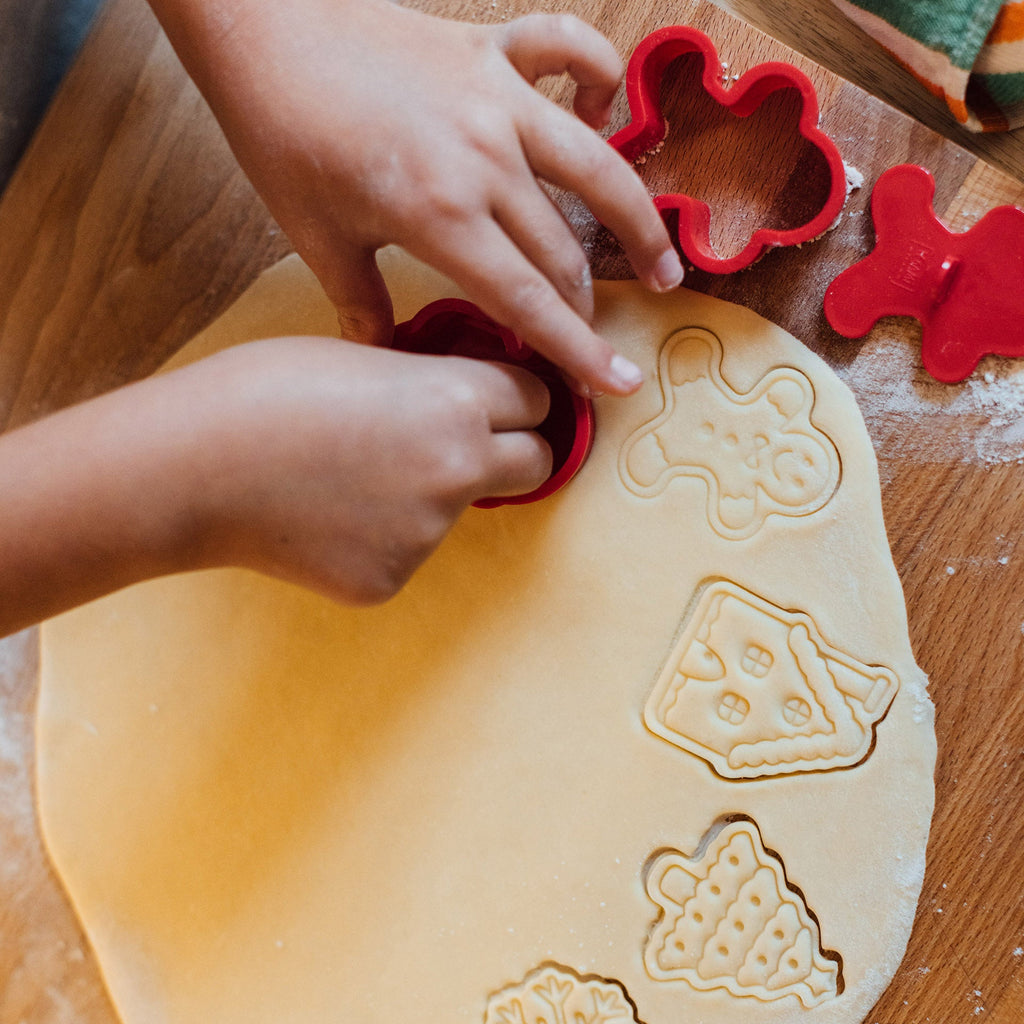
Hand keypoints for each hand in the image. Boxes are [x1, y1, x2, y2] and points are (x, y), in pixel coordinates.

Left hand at [148, 0, 683, 395]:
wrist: (262, 26)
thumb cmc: (283, 134)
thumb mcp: (316, 237)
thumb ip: (362, 303)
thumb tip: (385, 353)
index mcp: (441, 216)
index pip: (528, 302)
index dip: (577, 351)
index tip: (616, 384)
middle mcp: (485, 160)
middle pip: (564, 251)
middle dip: (586, 306)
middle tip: (594, 335)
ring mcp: (497, 100)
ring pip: (598, 167)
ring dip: (638, 222)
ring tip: (663, 265)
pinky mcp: (492, 50)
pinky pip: (571, 52)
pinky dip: (598, 79)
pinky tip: (600, 115)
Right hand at [186, 338, 552, 601]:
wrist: (193, 468)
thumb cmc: (264, 391)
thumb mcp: (364, 358)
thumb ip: (431, 383)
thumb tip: (464, 401)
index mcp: (457, 401)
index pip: (537, 399)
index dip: (519, 395)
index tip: (504, 398)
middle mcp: (459, 470)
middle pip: (536, 462)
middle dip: (514, 448)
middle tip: (467, 441)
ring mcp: (429, 533)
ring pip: (462, 509)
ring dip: (432, 493)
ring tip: (351, 475)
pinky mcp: (393, 578)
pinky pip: (410, 551)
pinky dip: (384, 535)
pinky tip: (329, 517)